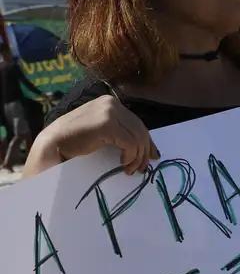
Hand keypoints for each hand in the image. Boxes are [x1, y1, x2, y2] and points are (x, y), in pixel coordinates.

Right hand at [43, 95, 157, 173]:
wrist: (52, 143)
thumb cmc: (75, 142)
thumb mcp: (103, 134)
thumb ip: (124, 135)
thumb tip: (152, 152)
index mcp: (110, 103)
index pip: (137, 123)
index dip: (147, 142)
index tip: (150, 158)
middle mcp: (111, 103)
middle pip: (140, 130)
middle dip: (144, 152)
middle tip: (141, 169)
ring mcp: (108, 111)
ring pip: (138, 138)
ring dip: (137, 157)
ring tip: (129, 170)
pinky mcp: (106, 124)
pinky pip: (130, 143)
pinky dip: (130, 156)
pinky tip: (122, 164)